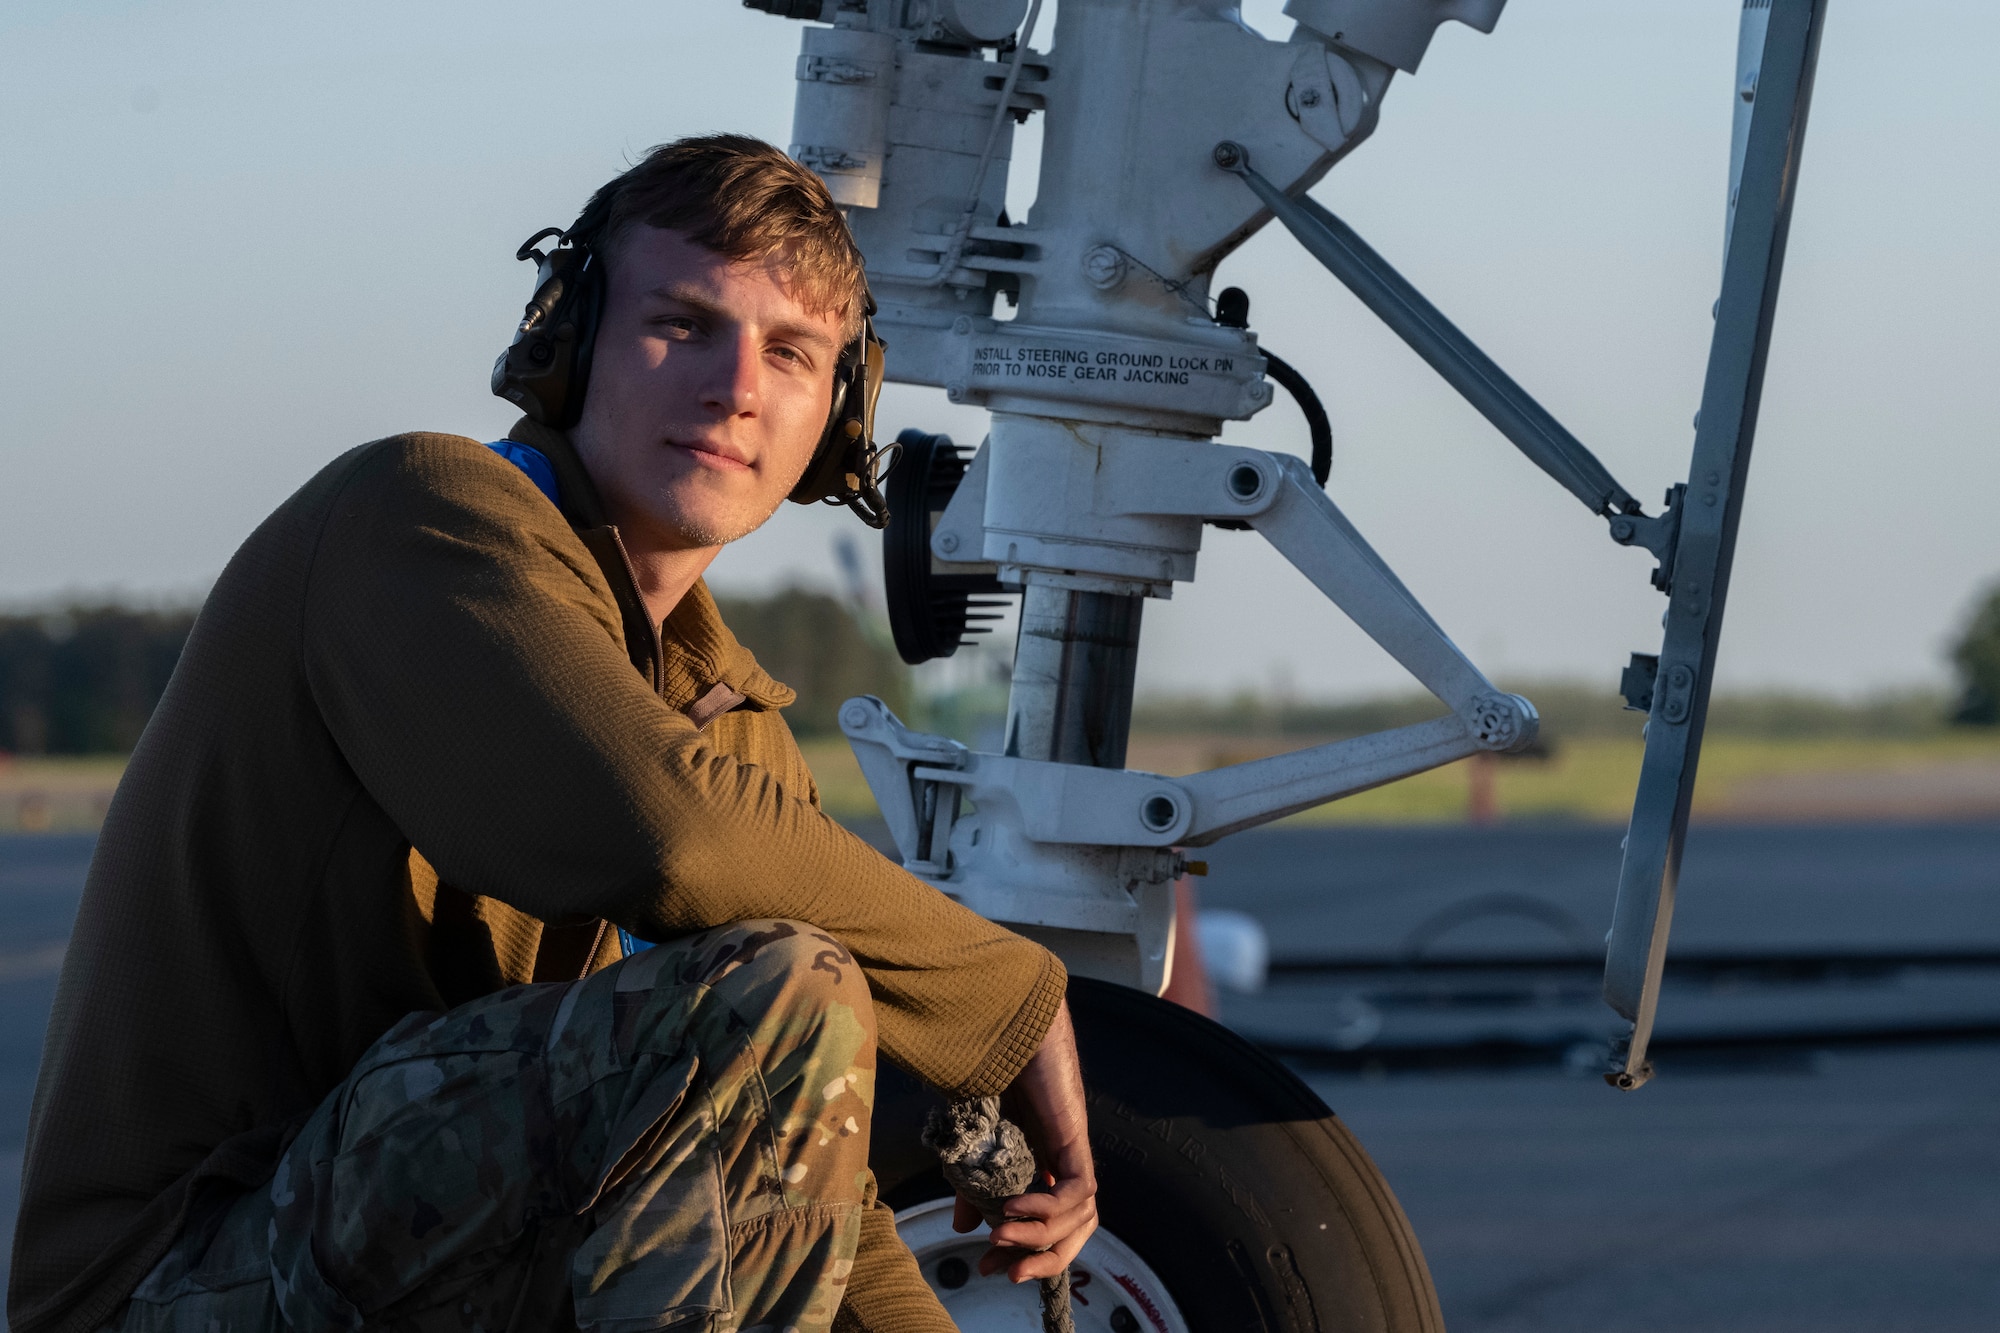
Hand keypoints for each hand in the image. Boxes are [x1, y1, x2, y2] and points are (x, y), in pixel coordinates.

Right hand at [952, 999, 1097, 1281]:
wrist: (1003, 1023)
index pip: (1052, 1224)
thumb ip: (974, 1184)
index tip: (993, 1267)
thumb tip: (965, 1225)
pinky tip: (1016, 1206)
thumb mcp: (975, 1143)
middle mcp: (1065, 1160)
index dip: (1028, 1252)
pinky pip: (1080, 1187)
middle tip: (1006, 1271)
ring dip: (1042, 1237)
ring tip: (1002, 1237)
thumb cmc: (988, 1073)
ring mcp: (1073, 1148)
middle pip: (1076, 1228)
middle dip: (1045, 1259)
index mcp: (1044, 1163)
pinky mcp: (1074, 1134)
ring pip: (1082, 1215)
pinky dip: (1050, 1206)